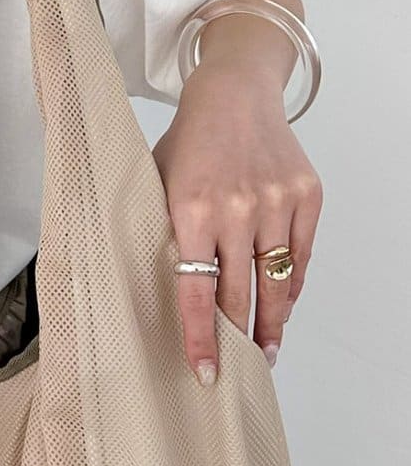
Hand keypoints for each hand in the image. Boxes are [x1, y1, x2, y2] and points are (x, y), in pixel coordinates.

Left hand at [152, 61, 322, 381]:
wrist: (234, 94)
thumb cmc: (188, 142)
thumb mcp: (158, 181)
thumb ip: (162, 230)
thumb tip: (163, 289)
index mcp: (191, 209)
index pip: (196, 290)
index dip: (201, 337)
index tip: (206, 371)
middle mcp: (238, 209)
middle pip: (240, 294)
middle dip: (238, 339)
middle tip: (237, 370)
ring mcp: (277, 202)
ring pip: (276, 282)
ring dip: (272, 323)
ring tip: (266, 351)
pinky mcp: (306, 196)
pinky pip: (301, 256)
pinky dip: (292, 286)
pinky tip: (283, 307)